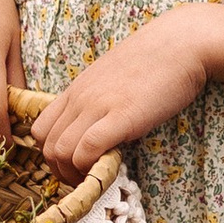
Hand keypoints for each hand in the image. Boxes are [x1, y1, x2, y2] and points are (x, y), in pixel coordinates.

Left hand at [32, 8, 213, 175]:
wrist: (182, 42)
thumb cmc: (155, 61)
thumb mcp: (112, 79)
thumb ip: (98, 102)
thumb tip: (98, 130)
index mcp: (76, 90)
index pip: (41, 130)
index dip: (52, 156)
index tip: (75, 166)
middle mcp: (80, 98)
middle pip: (47, 147)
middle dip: (61, 172)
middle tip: (86, 180)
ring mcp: (98, 106)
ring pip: (61, 152)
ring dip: (76, 174)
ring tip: (98, 177)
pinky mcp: (121, 116)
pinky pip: (88, 149)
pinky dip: (93, 167)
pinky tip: (111, 167)